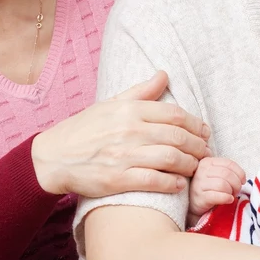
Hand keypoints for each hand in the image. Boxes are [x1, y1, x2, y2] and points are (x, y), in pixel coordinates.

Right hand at [31, 71, 210, 196]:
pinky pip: (154, 181)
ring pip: (170, 159)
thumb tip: (164, 74)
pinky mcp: (117, 179)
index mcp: (129, 110)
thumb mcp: (110, 104)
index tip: (204, 131)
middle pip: (178, 137)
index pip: (175, 114)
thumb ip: (141, 91)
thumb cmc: (83, 130)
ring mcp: (123, 155)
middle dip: (198, 146)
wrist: (52, 158)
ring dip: (189, 164)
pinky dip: (172, 183)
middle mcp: (129, 130)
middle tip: (206, 152)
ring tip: (195, 167)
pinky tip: (179, 184)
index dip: (196, 124)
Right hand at [189, 157, 246, 218]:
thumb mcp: (217, 176)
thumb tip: (243, 178)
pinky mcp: (199, 197)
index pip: (229, 163)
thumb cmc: (209, 189)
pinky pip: (218, 196)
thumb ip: (228, 172)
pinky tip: (228, 200)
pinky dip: (227, 198)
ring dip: (231, 192)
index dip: (240, 173)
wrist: (195, 205)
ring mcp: (199, 184)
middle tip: (236, 191)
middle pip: (227, 174)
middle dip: (236, 184)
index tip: (243, 181)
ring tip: (231, 196)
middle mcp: (201, 170)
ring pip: (223, 184)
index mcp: (207, 162)